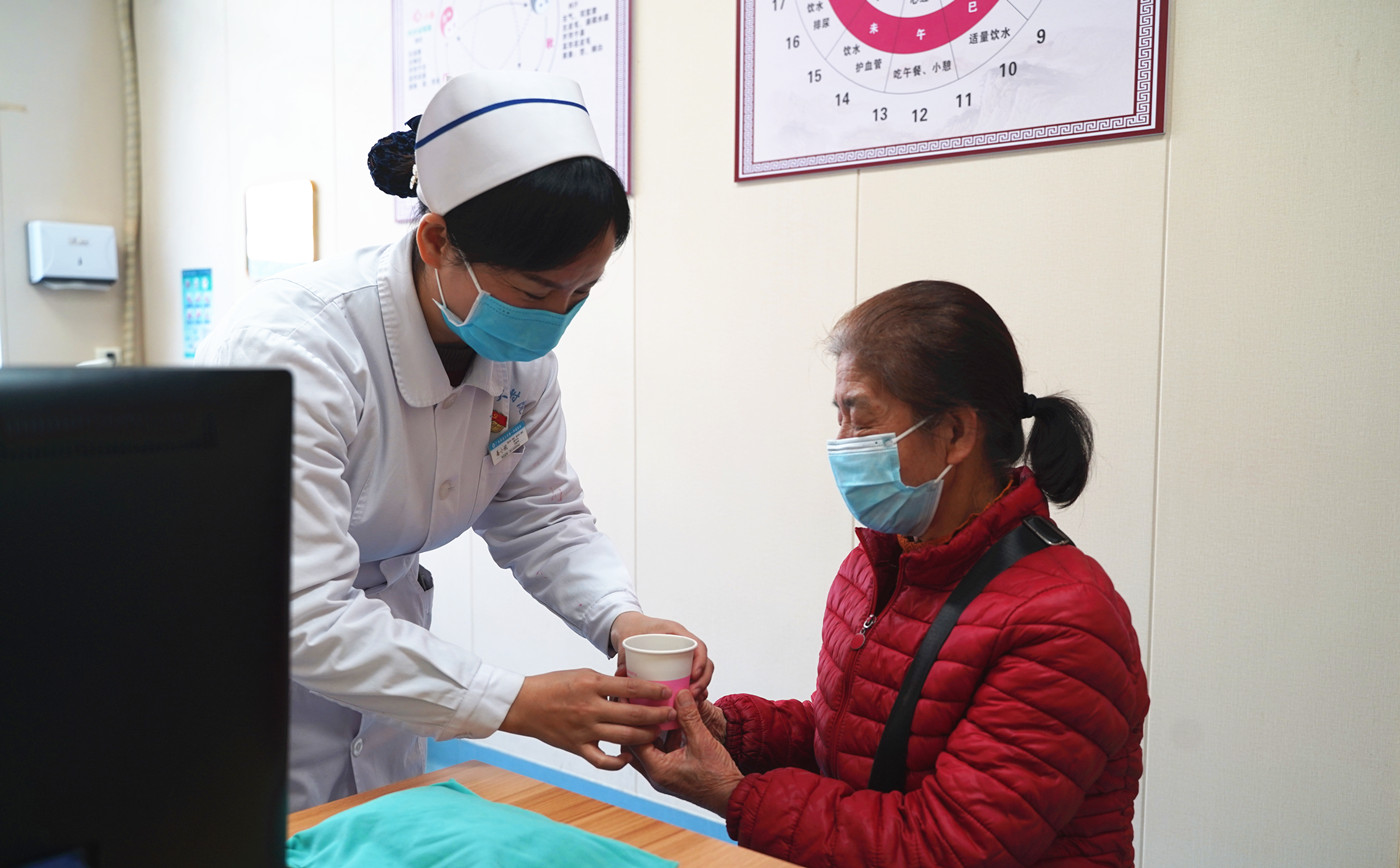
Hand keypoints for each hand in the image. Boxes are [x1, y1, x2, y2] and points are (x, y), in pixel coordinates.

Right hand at [500, 668, 674, 770]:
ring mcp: (584, 730)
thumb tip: (633, 687)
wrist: (524, 704)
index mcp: (592, 685)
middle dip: (658, 716)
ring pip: (624, 737)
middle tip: (673, 716)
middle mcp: (591, 709)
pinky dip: (617, 763)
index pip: (631, 687)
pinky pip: (602, 761)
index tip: (669, 692)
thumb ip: (607, 683)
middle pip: (634, 715)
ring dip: (646, 736)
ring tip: (658, 734)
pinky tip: (628, 758)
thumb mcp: (582, 675)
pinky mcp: (577, 747)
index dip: (653, 690)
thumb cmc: (554, 684)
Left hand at [610, 611, 714, 702]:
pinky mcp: (680, 664)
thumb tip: (620, 676)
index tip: (694, 676)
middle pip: (705, 661)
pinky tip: (693, 701)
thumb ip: (624, 659)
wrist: (628, 625)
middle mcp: (683, 643)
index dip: (701, 662)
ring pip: (702, 671)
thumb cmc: (631, 628)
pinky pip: (693, 676)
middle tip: (693, 695)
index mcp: (675, 632)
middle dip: (703, 680)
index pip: (698, 645)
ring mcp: (683, 654)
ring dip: (701, 686)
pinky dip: (695, 688)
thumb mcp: (628, 641)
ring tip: (693, 701)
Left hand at [628, 690, 742, 815]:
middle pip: (636, 745)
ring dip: (653, 730)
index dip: (634, 719)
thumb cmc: (718, 776)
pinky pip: (661, 752)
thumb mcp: (703, 741)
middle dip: (639, 724)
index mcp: (658, 770)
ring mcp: (664, 775)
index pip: (633, 740)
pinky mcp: (672, 773)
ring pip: (649, 748)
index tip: (633, 701)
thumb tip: (681, 694)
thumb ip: (689, 717)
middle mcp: (656, 775)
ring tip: (656, 709)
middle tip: (641, 705)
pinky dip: (664, 737)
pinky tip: (673, 722)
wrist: (732, 796)